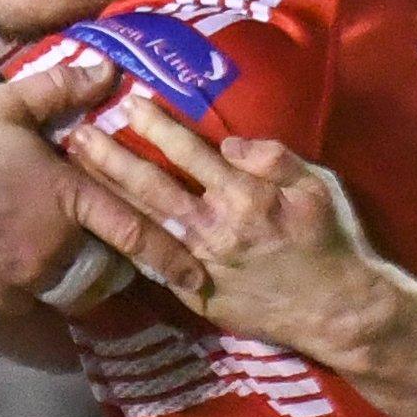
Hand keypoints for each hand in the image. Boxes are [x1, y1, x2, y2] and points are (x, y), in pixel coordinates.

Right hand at [0, 64, 202, 312]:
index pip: (133, 231)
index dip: (170, 256)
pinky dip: (40, 308)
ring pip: (72, 296)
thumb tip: (110, 70)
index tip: (196, 275)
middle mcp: (55, 246)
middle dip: (117, 272)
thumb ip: (61, 89)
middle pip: (106, 274)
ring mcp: (25, 279)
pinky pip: (32, 313)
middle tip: (119, 266)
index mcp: (66, 197)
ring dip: (81, 289)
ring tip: (78, 278)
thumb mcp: (5, 107)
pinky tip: (34, 299)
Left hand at [66, 96, 416, 353]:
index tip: (132, 102)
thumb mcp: (319, 186)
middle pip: (151, 187)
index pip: (189, 153)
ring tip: (76, 171)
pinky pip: (151, 263)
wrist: (340, 314)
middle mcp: (213, 230)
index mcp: (244, 197)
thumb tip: (229, 144)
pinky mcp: (194, 295)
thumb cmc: (334, 242)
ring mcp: (199, 266)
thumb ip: (274, 159)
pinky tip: (98, 223)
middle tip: (78, 133)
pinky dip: (122, 241)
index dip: (157, 126)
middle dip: (111, 158)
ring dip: (107, 195)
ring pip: (142, 223)